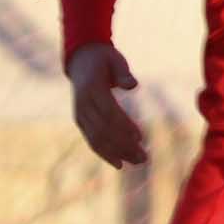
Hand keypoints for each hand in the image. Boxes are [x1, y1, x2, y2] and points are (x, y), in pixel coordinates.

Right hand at [66, 44, 148, 167]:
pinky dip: (104, 153)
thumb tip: (133, 85)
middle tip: (144, 157)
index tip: (141, 138)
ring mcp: (79, 114)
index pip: (109, 112)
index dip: (124, 126)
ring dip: (117, 153)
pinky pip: (91, 140)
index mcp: (91, 89)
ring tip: (139, 161)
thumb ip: (123, 73)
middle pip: (103, 130)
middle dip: (123, 145)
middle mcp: (82, 105)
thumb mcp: (115, 59)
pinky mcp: (81, 121)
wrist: (81, 60)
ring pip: (96, 139)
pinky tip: (119, 163)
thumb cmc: (104, 59)